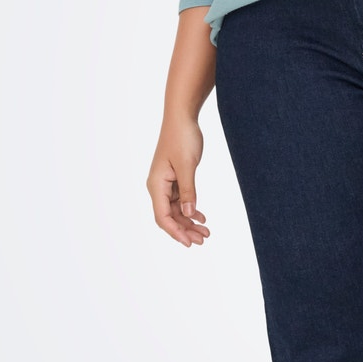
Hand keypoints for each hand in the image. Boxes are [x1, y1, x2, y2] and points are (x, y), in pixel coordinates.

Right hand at [147, 117, 211, 245]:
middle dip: (185, 230)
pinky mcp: (174, 179)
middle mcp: (158, 187)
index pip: (163, 217)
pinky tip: (202, 217)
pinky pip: (180, 200)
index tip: (189, 243)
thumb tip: (188, 214)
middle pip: (169, 217)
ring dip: (189, 222)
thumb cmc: (182, 138)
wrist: (181, 118)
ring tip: (206, 232)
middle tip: (203, 239)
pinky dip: (191, 209)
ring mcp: (166, 184)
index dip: (175, 232)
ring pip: (176, 210)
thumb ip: (188, 191)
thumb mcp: (187, 166)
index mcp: (156, 185)